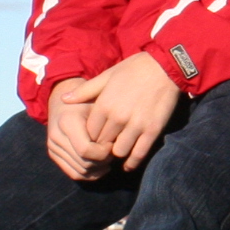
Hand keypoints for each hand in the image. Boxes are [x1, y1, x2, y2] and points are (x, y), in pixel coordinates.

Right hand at [45, 79, 114, 181]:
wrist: (64, 99)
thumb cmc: (88, 99)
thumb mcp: (99, 103)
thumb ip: (106, 122)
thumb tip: (115, 146)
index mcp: (67, 122)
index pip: (85, 150)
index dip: (103, 152)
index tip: (113, 144)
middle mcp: (56, 136)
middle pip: (83, 163)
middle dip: (103, 162)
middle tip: (114, 152)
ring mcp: (53, 147)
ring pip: (80, 171)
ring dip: (98, 170)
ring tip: (109, 158)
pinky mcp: (54, 155)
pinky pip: (73, 173)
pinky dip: (90, 175)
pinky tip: (102, 167)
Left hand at [66, 51, 182, 172]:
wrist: (165, 65)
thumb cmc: (134, 68)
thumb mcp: (107, 75)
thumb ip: (85, 91)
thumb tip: (63, 99)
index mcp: (104, 105)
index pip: (89, 133)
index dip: (90, 137)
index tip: (95, 138)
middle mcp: (117, 117)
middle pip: (102, 144)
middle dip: (102, 147)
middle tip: (105, 147)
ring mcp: (135, 125)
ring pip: (119, 152)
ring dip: (117, 153)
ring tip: (118, 150)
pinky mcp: (152, 130)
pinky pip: (139, 153)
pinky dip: (132, 162)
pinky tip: (129, 164)